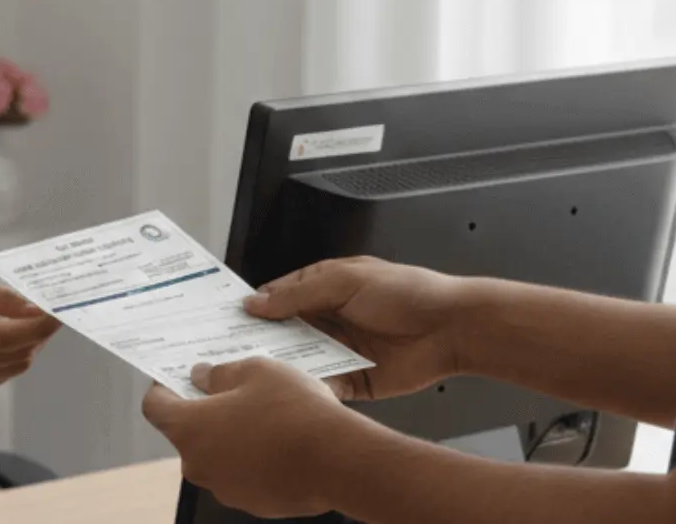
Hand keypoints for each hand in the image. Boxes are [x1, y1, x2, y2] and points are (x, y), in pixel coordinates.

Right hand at [0, 275, 60, 394]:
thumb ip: (0, 297)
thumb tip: (36, 310)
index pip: (7, 337)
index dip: (39, 327)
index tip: (60, 311)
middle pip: (17, 354)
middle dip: (41, 333)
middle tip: (48, 309)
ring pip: (16, 366)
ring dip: (31, 344)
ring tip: (27, 320)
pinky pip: (4, 373)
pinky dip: (15, 355)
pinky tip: (6, 336)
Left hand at [143, 359, 363, 518]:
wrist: (337, 459)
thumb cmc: (293, 409)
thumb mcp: (256, 370)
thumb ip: (221, 373)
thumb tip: (204, 377)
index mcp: (190, 428)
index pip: (155, 407)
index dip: (162, 388)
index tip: (175, 376)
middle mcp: (199, 464)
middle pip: (189, 433)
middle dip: (206, 411)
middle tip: (234, 388)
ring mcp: (225, 488)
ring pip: (218, 454)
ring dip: (232, 436)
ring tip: (266, 413)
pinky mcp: (252, 503)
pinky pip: (243, 474)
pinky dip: (253, 458)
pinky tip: (281, 440)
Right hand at [244, 256, 471, 400]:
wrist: (450, 327)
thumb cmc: (407, 292)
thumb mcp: (345, 281)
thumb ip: (299, 293)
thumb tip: (257, 302)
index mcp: (326, 288)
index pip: (279, 297)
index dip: (254, 308)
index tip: (225, 320)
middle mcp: (330, 320)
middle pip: (285, 333)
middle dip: (262, 342)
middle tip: (229, 352)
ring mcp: (341, 351)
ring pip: (301, 362)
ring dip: (284, 368)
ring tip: (255, 376)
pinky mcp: (354, 380)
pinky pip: (324, 387)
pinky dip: (311, 389)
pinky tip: (294, 393)